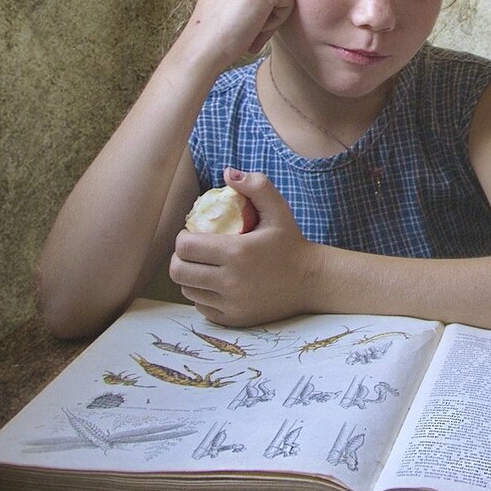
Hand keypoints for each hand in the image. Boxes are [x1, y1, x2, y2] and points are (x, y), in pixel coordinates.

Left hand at [170, 169, 317, 325]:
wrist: (311, 281)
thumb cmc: (291, 242)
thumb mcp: (279, 210)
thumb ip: (256, 186)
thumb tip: (228, 172)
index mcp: (237, 252)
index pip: (185, 247)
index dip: (182, 238)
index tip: (191, 233)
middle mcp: (231, 281)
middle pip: (179, 271)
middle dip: (179, 258)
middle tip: (192, 251)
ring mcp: (231, 303)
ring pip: (188, 290)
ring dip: (189, 277)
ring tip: (202, 266)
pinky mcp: (233, 319)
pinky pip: (202, 307)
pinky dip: (203, 295)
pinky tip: (214, 284)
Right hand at [177, 0, 294, 70]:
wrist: (203, 47)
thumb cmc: (215, 29)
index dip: (250, 1)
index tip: (232, 15)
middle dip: (261, 7)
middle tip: (239, 22)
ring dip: (268, 14)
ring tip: (244, 24)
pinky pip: (288, 4)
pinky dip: (275, 22)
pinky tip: (251, 26)